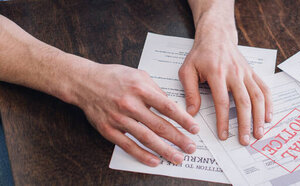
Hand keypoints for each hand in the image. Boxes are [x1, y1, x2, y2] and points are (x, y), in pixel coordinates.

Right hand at [71, 62, 199, 166]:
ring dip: (164, 150)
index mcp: (140, 89)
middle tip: (191, 147)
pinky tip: (155, 160)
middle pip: (159, 126)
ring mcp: (119, 118)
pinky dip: (142, 155)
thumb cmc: (114, 77)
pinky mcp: (108, 129)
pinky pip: (128, 145)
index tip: (194, 129)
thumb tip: (173, 106)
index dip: (183, 120)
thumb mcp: (139, 75)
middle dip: (178, 139)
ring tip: (177, 157)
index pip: (167, 107)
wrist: (84, 82)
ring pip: (146, 138)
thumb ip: (157, 90)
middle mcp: (130, 104)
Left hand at [180, 3, 271, 144]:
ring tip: (259, 133)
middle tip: (245, 140)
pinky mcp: (253, 73)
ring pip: (257, 96)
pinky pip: (264, 89)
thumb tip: (191, 113)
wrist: (217, 36)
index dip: (224, 120)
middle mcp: (234, 73)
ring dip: (260, 116)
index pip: (222, 101)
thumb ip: (190, 92)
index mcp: (216, 73)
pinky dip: (269, 103)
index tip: (224, 135)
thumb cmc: (200, 55)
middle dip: (246, 123)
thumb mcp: (187, 70)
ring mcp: (246, 73)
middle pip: (243, 102)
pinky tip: (268, 117)